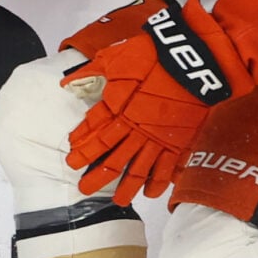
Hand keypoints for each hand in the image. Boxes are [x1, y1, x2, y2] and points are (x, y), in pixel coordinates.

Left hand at [64, 0, 247, 205]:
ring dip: (125, 188)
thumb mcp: (117, 56)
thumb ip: (93, 71)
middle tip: (84, 190)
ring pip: (137, 170)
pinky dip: (157, 183)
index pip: (94, 134)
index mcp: (117, 109)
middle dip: (96, 177)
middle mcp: (133, 129)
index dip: (82, 148)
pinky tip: (150, 194)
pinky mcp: (177, 142)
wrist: (192, 62)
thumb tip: (66, 83)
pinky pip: (165, 168)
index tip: (71, 160)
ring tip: (117, 202)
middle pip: (111, 159)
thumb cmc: (153, 55)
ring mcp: (156, 139)